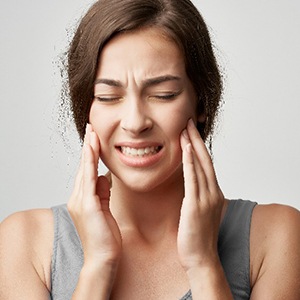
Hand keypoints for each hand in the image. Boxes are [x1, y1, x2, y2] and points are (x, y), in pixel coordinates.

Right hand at [67, 124, 121, 269]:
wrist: (103, 257)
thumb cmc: (105, 236)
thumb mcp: (104, 208)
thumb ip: (102, 192)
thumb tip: (103, 176)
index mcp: (83, 198)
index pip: (86, 171)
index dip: (89, 154)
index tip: (94, 138)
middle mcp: (78, 197)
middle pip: (83, 166)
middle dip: (88, 146)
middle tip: (91, 128)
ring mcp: (81, 201)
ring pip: (84, 169)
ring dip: (89, 150)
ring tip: (92, 133)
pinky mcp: (87, 206)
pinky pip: (88, 179)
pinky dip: (90, 163)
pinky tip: (92, 150)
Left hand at [177, 119, 224, 271]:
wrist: (201, 258)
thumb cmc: (197, 236)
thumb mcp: (200, 211)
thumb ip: (197, 196)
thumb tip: (189, 185)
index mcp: (213, 193)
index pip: (206, 163)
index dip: (199, 146)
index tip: (191, 131)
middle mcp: (213, 192)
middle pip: (205, 159)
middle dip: (196, 139)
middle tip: (189, 121)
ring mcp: (206, 198)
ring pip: (200, 165)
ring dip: (193, 145)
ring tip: (185, 128)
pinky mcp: (196, 205)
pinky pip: (193, 179)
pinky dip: (190, 162)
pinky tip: (187, 148)